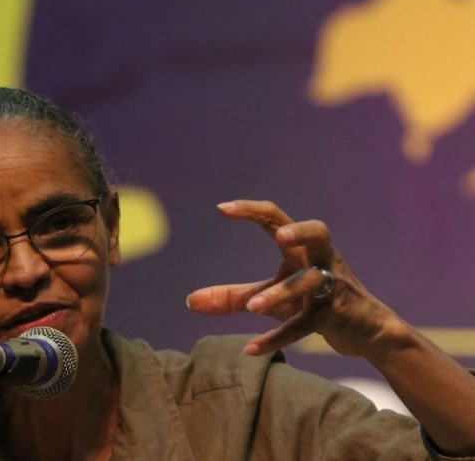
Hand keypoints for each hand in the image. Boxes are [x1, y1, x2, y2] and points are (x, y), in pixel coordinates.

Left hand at [186, 200, 398, 357]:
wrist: (366, 332)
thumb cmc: (314, 304)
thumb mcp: (271, 298)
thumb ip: (232, 297)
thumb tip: (189, 301)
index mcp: (302, 248)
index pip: (277, 218)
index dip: (251, 210)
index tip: (221, 208)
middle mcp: (320, 260)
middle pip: (318, 232)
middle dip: (301, 231)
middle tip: (281, 236)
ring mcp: (332, 286)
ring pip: (309, 282)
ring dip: (280, 294)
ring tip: (251, 307)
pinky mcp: (336, 315)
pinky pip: (306, 324)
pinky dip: (279, 336)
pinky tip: (250, 348)